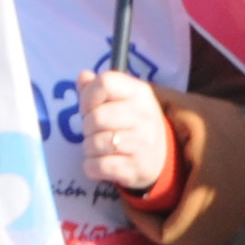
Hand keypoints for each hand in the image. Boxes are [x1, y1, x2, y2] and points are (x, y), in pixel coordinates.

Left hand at [77, 71, 173, 193]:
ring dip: (88, 148)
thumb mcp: (122, 99)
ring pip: (94, 144)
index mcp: (139, 92)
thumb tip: (83, 77)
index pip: (106, 82)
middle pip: (95, 117)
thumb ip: (98, 86)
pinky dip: (91, 166)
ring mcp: (142, 143)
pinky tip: (99, 163)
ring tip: (97, 147)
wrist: (160, 157)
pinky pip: (98, 166)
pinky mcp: (136, 168)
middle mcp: (144, 116)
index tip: (88, 108)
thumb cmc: (133, 123)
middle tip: (94, 131)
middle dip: (86, 127)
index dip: (88, 96)